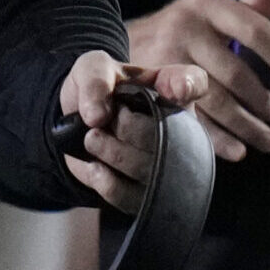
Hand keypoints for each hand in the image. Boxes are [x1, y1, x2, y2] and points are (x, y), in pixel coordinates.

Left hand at [59, 50, 208, 212]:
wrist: (75, 126)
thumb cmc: (94, 91)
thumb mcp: (90, 70)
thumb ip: (94, 81)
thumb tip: (97, 117)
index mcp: (169, 87)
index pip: (194, 82)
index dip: (187, 86)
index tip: (174, 90)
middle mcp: (178, 125)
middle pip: (173, 135)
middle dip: (130, 129)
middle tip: (99, 123)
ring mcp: (167, 161)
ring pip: (155, 170)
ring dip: (116, 155)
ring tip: (92, 141)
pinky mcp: (148, 191)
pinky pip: (139, 200)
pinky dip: (111, 185)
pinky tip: (95, 169)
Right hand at [125, 0, 269, 162]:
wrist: (125, 43)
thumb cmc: (186, 29)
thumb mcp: (213, 11)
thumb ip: (251, 5)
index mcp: (205, 5)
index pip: (252, 28)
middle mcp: (184, 30)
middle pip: (234, 73)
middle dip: (260, 100)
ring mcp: (166, 62)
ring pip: (215, 101)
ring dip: (246, 125)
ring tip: (268, 139)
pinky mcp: (153, 92)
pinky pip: (192, 120)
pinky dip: (217, 139)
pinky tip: (237, 150)